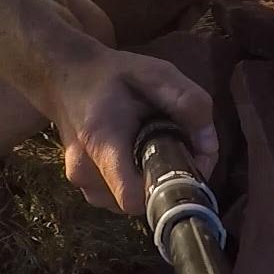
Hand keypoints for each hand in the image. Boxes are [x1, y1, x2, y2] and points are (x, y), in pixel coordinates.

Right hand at [47, 48, 217, 214]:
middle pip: (139, 200)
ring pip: (131, 201)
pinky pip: (119, 197)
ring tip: (148, 143)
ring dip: (148, 179)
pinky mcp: (85, 188)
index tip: (183, 166)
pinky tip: (133, 152)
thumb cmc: (112, 74)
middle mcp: (86, 173)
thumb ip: (186, 102)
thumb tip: (208, 145)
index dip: (165, 190)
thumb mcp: (155, 73)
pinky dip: (134, 180)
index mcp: (101, 143)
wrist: (65, 77)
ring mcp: (82, 184)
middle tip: (170, 142)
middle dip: (163, 178)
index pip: (132, 197)